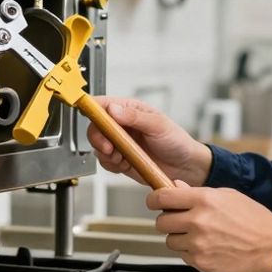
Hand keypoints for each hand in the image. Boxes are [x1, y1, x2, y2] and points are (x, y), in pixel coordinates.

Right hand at [87, 97, 211, 187]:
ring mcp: (121, 143)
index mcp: (130, 110)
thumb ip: (135, 117)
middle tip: (109, 147)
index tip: (86, 112)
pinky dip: (112, 165)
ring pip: (98, 146)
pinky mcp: (121, 159)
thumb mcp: (158, 125)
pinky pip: (106, 162)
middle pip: (95, 127)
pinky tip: (125, 164)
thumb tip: (114, 109)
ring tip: (122, 157)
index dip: (92, 107)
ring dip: (106, 154)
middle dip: (98, 138)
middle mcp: (122, 125)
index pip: (104, 104)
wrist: (185, 167)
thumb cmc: (176, 141)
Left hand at [149, 181, 271, 271]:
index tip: (154, 201)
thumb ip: (198, 192)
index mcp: (204, 200)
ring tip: (198, 235)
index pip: (162, 197)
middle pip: (161, 222)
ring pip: (169, 241)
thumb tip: (177, 186)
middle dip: (168, 220)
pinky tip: (207, 246)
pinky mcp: (200, 263)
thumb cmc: (255, 220)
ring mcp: (198, 244)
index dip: (154, 199)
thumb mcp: (227, 195)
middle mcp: (198, 221)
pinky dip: (190, 252)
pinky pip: (183, 256)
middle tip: (179, 220)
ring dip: (179, 238)